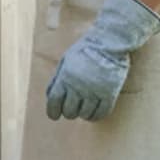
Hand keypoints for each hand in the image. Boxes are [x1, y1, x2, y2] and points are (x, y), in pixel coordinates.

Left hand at [45, 0, 159, 120]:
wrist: (109, 42)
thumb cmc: (85, 50)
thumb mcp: (65, 61)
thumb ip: (57, 79)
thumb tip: (50, 97)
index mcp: (65, 78)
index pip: (54, 102)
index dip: (53, 112)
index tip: (54, 116)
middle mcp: (78, 87)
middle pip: (69, 111)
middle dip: (69, 112)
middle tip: (72, 108)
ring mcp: (94, 91)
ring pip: (85, 114)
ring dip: (82, 114)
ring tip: (84, 108)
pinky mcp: (109, 94)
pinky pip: (101, 113)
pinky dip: (95, 116)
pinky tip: (94, 112)